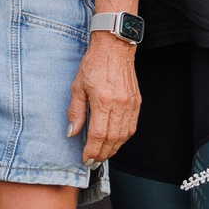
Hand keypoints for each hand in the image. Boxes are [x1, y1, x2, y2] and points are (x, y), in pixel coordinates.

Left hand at [66, 35, 139, 164]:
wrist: (115, 47)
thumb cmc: (95, 63)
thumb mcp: (78, 86)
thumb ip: (75, 111)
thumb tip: (72, 132)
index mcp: (103, 100)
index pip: (98, 134)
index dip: (92, 150)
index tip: (86, 159)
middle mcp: (120, 104)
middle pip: (113, 139)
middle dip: (103, 154)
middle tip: (94, 162)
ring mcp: (131, 104)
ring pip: (124, 135)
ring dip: (114, 149)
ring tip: (103, 155)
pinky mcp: (137, 102)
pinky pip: (132, 126)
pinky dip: (123, 138)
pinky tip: (115, 141)